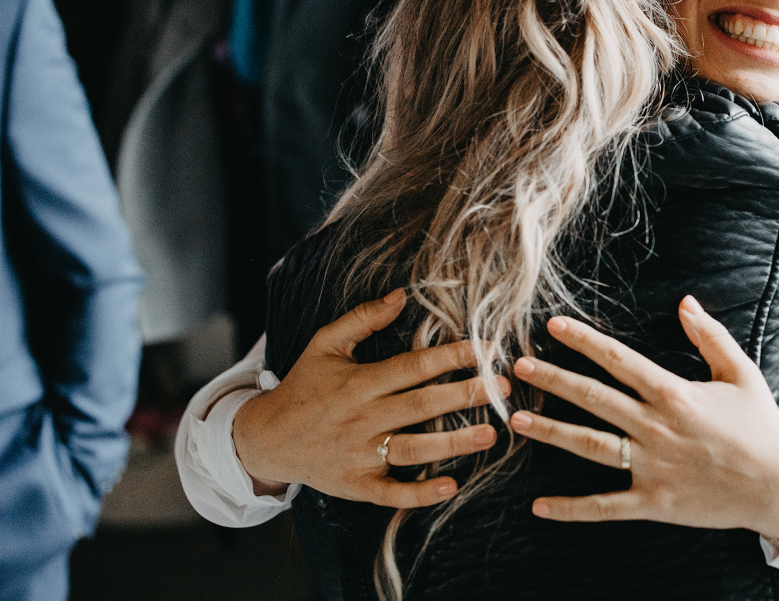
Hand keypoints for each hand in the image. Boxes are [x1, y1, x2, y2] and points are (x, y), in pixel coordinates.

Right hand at [232, 289, 507, 507]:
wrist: (266, 438)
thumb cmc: (304, 386)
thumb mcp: (324, 345)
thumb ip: (362, 318)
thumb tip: (401, 295)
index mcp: (359, 381)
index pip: (413, 366)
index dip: (451, 357)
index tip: (486, 349)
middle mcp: (362, 418)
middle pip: (421, 405)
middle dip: (465, 395)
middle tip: (504, 388)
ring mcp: (360, 453)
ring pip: (413, 449)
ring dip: (454, 443)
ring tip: (492, 433)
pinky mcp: (357, 484)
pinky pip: (392, 492)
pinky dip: (420, 493)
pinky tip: (451, 485)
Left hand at [509, 295, 778, 541]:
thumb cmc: (761, 426)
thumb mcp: (741, 372)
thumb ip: (710, 336)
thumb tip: (684, 302)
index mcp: (674, 393)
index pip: (618, 360)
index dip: (583, 341)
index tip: (553, 327)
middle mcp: (656, 428)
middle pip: (593, 398)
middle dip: (553, 379)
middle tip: (518, 367)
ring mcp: (651, 467)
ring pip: (590, 446)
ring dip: (551, 431)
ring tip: (516, 419)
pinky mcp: (653, 502)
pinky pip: (605, 505)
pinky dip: (571, 508)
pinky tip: (539, 506)